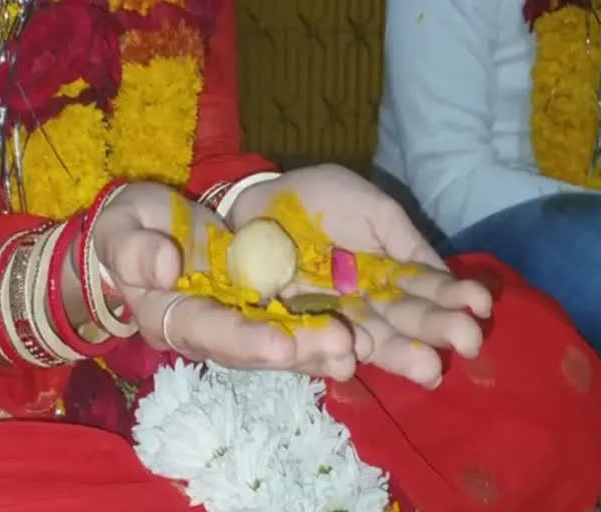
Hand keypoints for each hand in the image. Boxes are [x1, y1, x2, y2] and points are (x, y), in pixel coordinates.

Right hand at [91, 182, 361, 379]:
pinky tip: (356, 340)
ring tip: (354, 348)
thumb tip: (165, 267)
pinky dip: (319, 336)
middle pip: (249, 350)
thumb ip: (132, 247)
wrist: (149, 230)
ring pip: (275, 346)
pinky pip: (289, 329)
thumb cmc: (131, 226)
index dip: (241, 340)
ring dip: (316, 349)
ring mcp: (233, 323)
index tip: (281, 343)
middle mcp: (205, 331)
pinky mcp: (256, 311)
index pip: (202, 331)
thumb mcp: (120, 226)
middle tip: (341, 346)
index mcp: (167, 316)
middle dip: (295, 351)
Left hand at [227, 164, 492, 387]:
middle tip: (467, 343)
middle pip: (403, 321)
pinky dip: (335, 356)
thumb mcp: (372, 209)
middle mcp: (367, 301)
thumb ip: (405, 241)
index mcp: (388, 271)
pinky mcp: (297, 327)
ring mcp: (333, 316)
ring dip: (398, 355)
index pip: (425, 289)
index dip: (452, 296)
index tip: (481, 305)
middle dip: (435, 332)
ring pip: (369, 340)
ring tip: (428, 368)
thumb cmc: (316, 200)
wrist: (256, 203)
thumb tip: (447, 276)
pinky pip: (318, 343)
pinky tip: (354, 362)